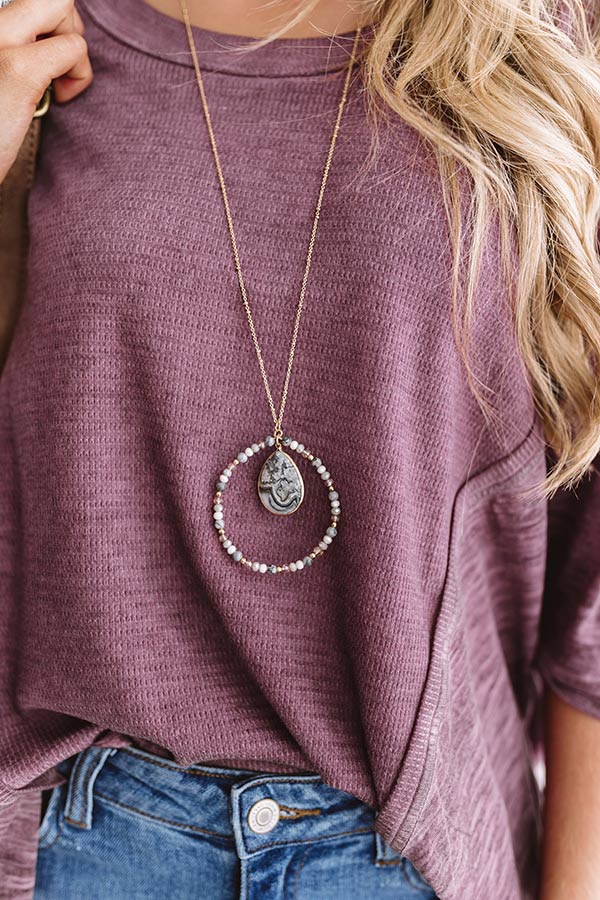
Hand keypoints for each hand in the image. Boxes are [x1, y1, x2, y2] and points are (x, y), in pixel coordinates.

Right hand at [0, 0, 92, 181]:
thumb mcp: (0, 83)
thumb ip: (16, 57)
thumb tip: (50, 48)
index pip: (30, 2)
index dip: (49, 28)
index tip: (45, 65)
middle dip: (67, 26)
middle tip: (57, 71)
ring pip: (59, 3)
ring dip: (73, 47)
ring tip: (55, 87)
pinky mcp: (16, 72)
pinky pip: (72, 48)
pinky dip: (79, 74)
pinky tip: (59, 100)